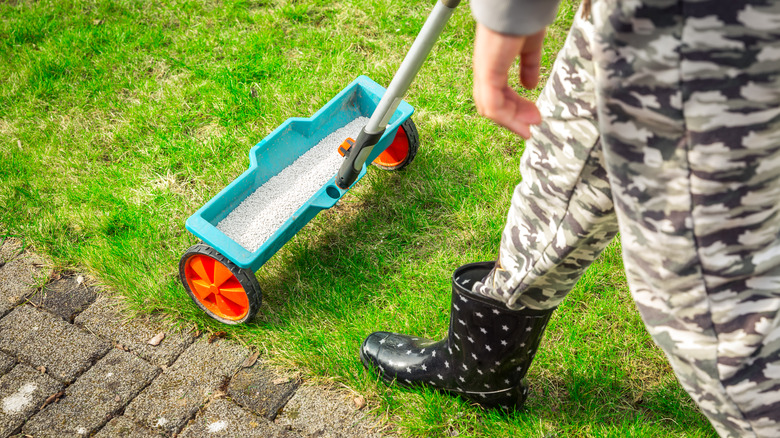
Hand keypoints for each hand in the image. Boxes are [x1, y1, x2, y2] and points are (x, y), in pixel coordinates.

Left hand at [472, 23, 544, 138]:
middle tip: (532, 125)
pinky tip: (522, 125)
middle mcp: (485, 68)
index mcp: (493, 62)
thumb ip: (529, 65)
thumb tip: (530, 85)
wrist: (518, 5)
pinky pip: (492, 104)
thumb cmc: (523, 19)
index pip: (498, 92)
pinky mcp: (488, 72)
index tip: (533, 116)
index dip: (515, 106)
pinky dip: (507, 119)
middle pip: (493, 103)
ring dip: (510, 121)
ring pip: (490, 107)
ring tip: (528, 129)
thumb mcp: (530, 47)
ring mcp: (484, 71)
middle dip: (514, 117)